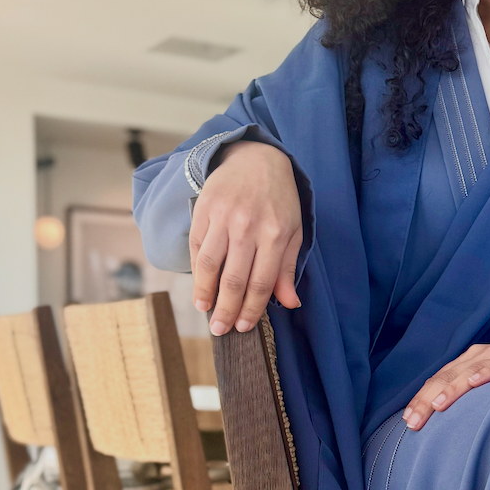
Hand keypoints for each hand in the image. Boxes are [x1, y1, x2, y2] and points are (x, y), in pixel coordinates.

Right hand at [189, 140, 302, 335]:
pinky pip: (196, 246)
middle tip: (220, 329)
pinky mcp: (204, 209)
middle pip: (233, 279)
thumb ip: (287, 268)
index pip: (260, 283)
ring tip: (205, 310)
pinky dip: (196, 270)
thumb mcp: (293, 230)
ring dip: (205, 293)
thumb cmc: (279, 199)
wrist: (256, 159)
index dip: (251, 309)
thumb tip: (289, 303)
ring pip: (209, 265)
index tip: (243, 327)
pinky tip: (199, 284)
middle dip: (226, 310)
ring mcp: (223, 217)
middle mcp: (248, 227)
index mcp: (275, 234)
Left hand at [402, 336, 489, 430]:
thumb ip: (472, 401)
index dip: (422, 400)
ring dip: (451, 388)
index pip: (439, 380)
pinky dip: (486, 373)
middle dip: (428, 400)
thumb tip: (446, 430)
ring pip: (469, 371)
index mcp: (468, 362)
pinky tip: (474, 382)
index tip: (408, 422)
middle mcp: (480, 355)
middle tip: (414, 422)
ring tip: (436, 406)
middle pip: (447, 377)